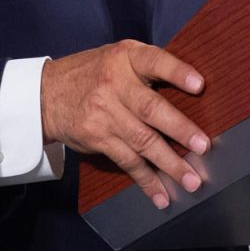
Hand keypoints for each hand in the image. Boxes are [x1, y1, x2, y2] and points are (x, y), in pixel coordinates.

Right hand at [41, 40, 209, 208]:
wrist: (47, 94)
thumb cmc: (94, 73)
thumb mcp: (117, 57)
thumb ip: (146, 68)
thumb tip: (192, 92)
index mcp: (126, 57)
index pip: (155, 61)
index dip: (177, 72)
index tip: (199, 84)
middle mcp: (115, 83)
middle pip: (151, 108)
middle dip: (180, 129)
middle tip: (203, 146)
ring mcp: (105, 112)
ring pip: (142, 141)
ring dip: (169, 164)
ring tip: (190, 180)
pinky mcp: (98, 137)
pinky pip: (127, 161)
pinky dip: (146, 179)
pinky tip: (161, 193)